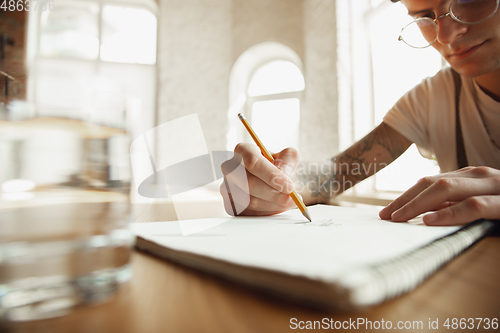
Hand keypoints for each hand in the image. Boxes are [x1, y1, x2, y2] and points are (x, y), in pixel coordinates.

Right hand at [219, 143, 298, 215]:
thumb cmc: (277, 167)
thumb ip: (288, 161)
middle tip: (292, 199)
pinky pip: (249, 213)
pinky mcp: (230, 204)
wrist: (272, 182)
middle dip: (274, 194)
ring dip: (273, 204)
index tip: (289, 186)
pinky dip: (267, 212)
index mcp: (243, 150)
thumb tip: (285, 175)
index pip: (253, 162)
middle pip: (250, 183)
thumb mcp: (287, 157)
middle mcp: (230, 168)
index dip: (271, 175)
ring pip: (250, 201)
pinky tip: (277, 206)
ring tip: (288, 202)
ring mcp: (227, 187)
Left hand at [379, 166, 499, 225]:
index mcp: (471, 176)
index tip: (386, 211)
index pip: (430, 183)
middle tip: (385, 216)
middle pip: (433, 184)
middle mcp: (480, 176)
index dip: (406, 196)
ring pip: (447, 189)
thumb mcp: (481, 201)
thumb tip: (424, 213)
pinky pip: (473, 206)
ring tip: (399, 217)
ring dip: (419, 204)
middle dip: (405, 199)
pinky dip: (449, 213)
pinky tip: (430, 220)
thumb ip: (456, 204)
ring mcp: (493, 186)